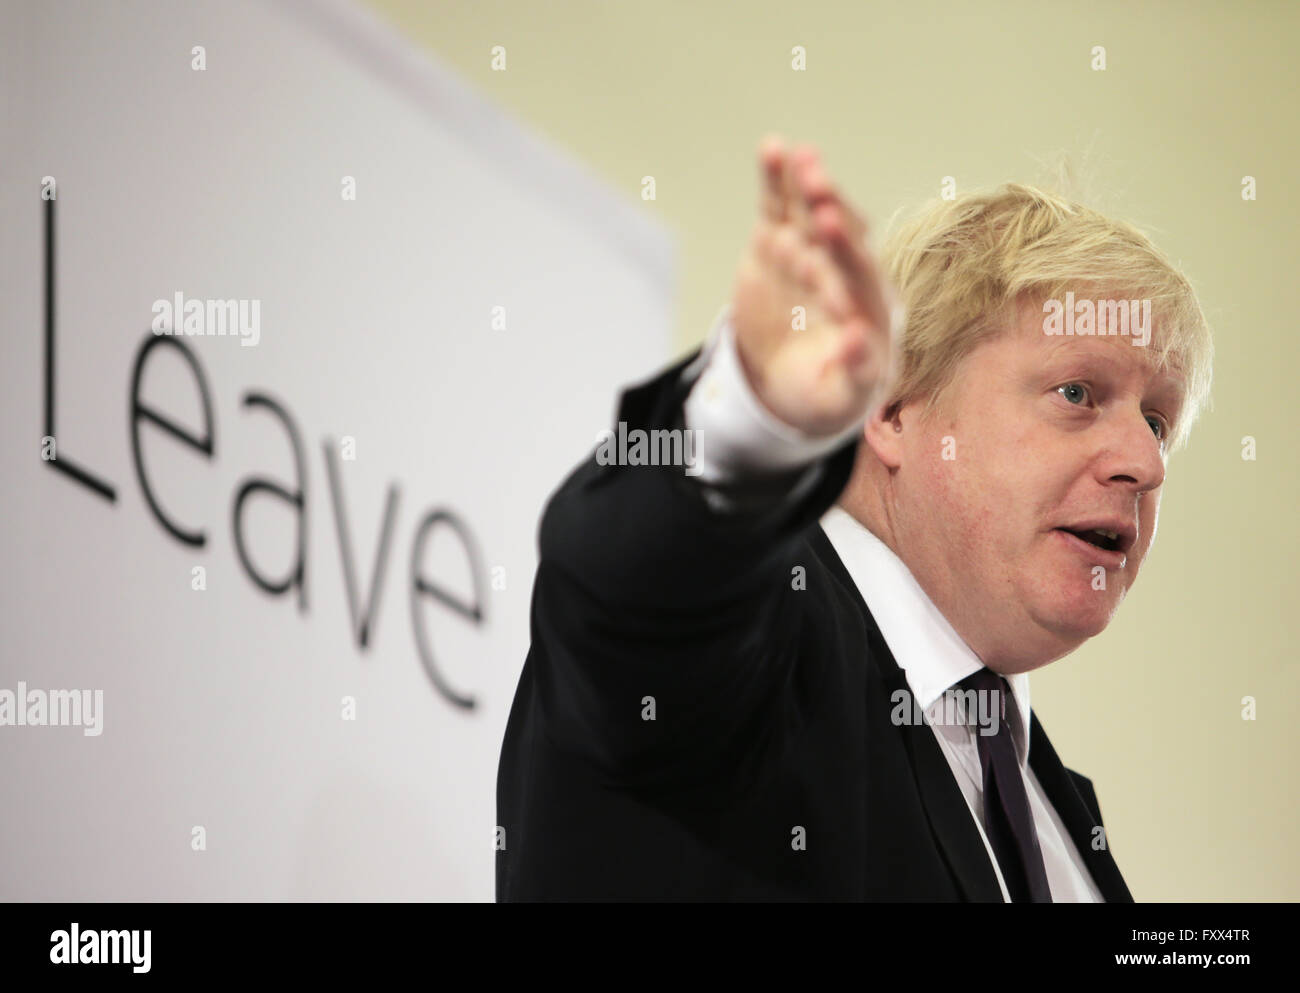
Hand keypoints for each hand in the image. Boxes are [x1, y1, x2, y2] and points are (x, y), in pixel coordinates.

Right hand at [730, 135, 895, 436]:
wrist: (792, 385)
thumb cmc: (827, 394)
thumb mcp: (842, 396)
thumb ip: (856, 370)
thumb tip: (857, 339)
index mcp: (872, 307)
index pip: (861, 277)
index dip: (846, 256)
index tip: (832, 234)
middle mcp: (846, 272)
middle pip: (842, 237)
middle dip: (830, 214)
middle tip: (819, 194)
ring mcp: (812, 253)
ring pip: (814, 213)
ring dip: (809, 186)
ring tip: (801, 159)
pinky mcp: (778, 243)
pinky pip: (780, 207)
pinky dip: (777, 179)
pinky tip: (772, 148)